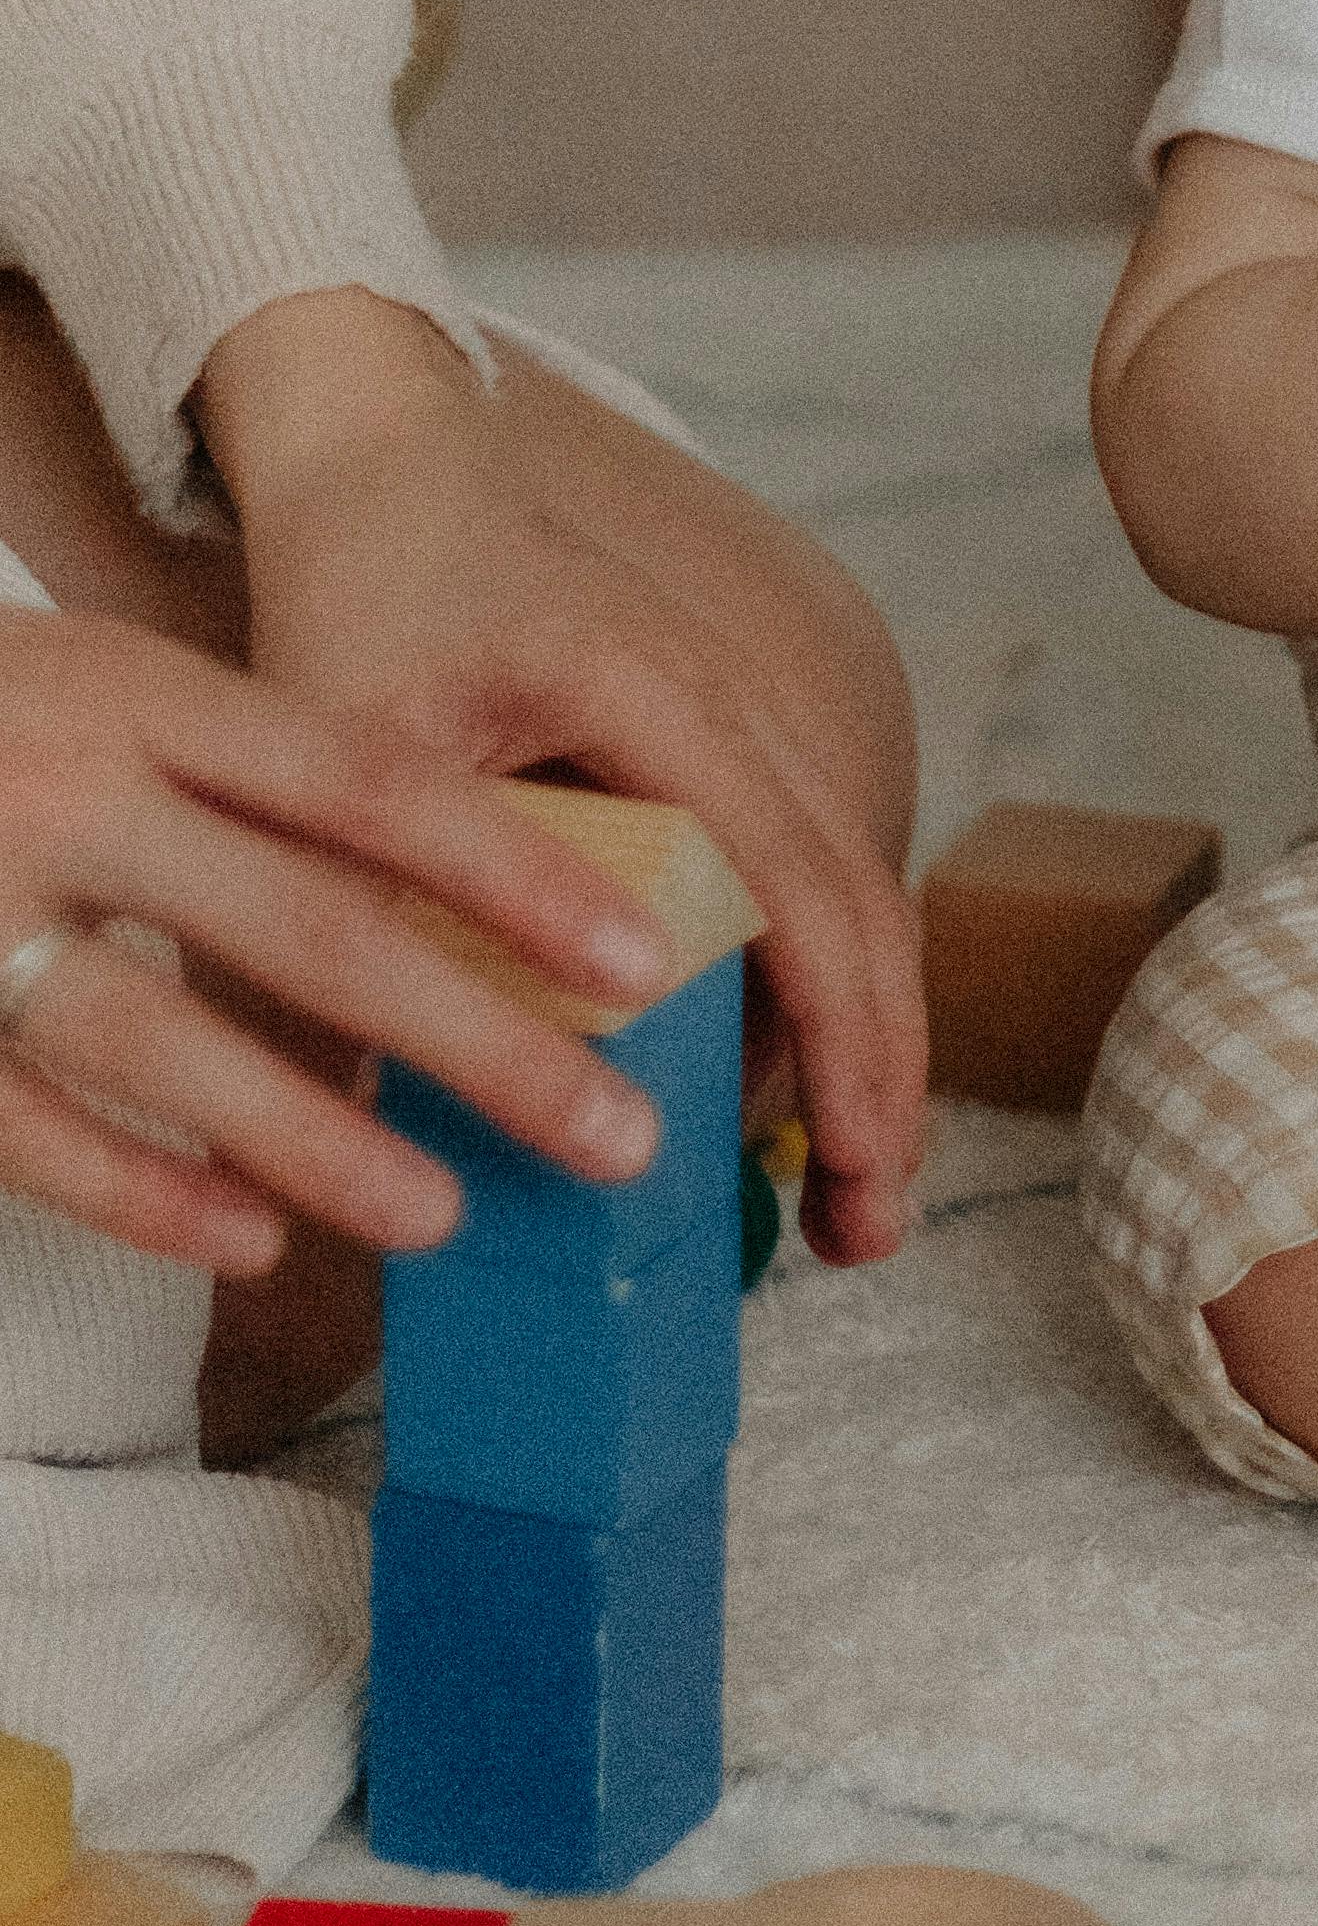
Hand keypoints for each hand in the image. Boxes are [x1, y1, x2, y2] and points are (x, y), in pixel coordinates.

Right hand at [0, 602, 704, 1282]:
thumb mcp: (106, 685)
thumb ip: (245, 773)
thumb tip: (454, 897)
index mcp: (145, 696)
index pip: (371, 786)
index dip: (517, 875)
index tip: (647, 961)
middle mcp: (69, 789)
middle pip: (310, 926)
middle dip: (480, 1040)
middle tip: (616, 1135)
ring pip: (171, 1044)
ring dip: (321, 1142)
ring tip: (446, 1216)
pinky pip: (30, 1122)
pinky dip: (141, 1189)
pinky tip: (249, 1240)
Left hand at [198, 298, 926, 1267]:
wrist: (384, 458)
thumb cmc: (364, 590)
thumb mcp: (342, 758)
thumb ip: (367, 914)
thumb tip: (357, 1131)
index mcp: (672, 705)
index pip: (806, 892)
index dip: (849, 1041)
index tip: (865, 1169)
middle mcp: (741, 716)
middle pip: (864, 912)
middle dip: (883, 1078)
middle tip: (862, 1232)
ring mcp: (741, 734)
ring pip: (843, 908)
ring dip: (853, 1049)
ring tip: (831, 1197)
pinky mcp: (712, 764)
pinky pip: (789, 890)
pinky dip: (800, 998)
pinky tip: (754, 1091)